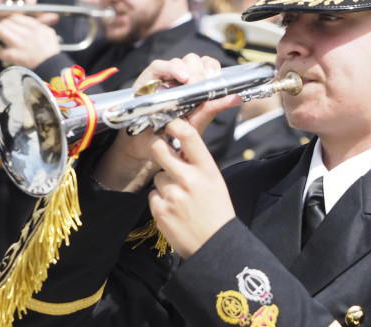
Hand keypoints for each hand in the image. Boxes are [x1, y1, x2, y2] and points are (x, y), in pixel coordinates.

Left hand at [0, 13, 60, 67]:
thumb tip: (36, 20)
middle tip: (1, 31)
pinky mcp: (13, 55)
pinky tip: (3, 52)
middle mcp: (25, 33)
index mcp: (34, 27)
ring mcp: (18, 43)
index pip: (15, 17)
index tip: (9, 24)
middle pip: (5, 22)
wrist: (51, 67)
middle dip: (2, 26)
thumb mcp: (49, 33)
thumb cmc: (50, 53)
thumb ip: (41, 24)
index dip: (10, 20)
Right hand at [90, 54, 241, 192]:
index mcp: (192, 85)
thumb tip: (238, 97)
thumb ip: (214, 108)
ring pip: (180, 61)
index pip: (206, 65)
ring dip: (190, 70)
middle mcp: (178, 78)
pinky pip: (159, 65)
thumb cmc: (172, 133)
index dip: (212, 67)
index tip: (216, 77)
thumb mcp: (196, 122)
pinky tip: (182, 79)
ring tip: (192, 83)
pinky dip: (173, 69)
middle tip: (205, 83)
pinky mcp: (147, 79)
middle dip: (202, 70)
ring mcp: (163, 77)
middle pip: (194, 60)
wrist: (147, 145)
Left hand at [148, 117, 234, 258]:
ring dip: (165, 184)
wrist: (215, 245)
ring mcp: (173, 194)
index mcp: (207, 168)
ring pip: (158, 176)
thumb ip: (198, 163)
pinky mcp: (160, 210)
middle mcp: (189, 178)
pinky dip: (161, 201)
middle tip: (164, 154)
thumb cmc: (217, 211)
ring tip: (181, 198)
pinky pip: (153, 195)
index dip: (175, 125)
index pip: (188, 135)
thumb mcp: (215, 180)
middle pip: (159, 149)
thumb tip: (178, 147)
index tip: (171, 126)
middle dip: (159, 149)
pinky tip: (175, 210)